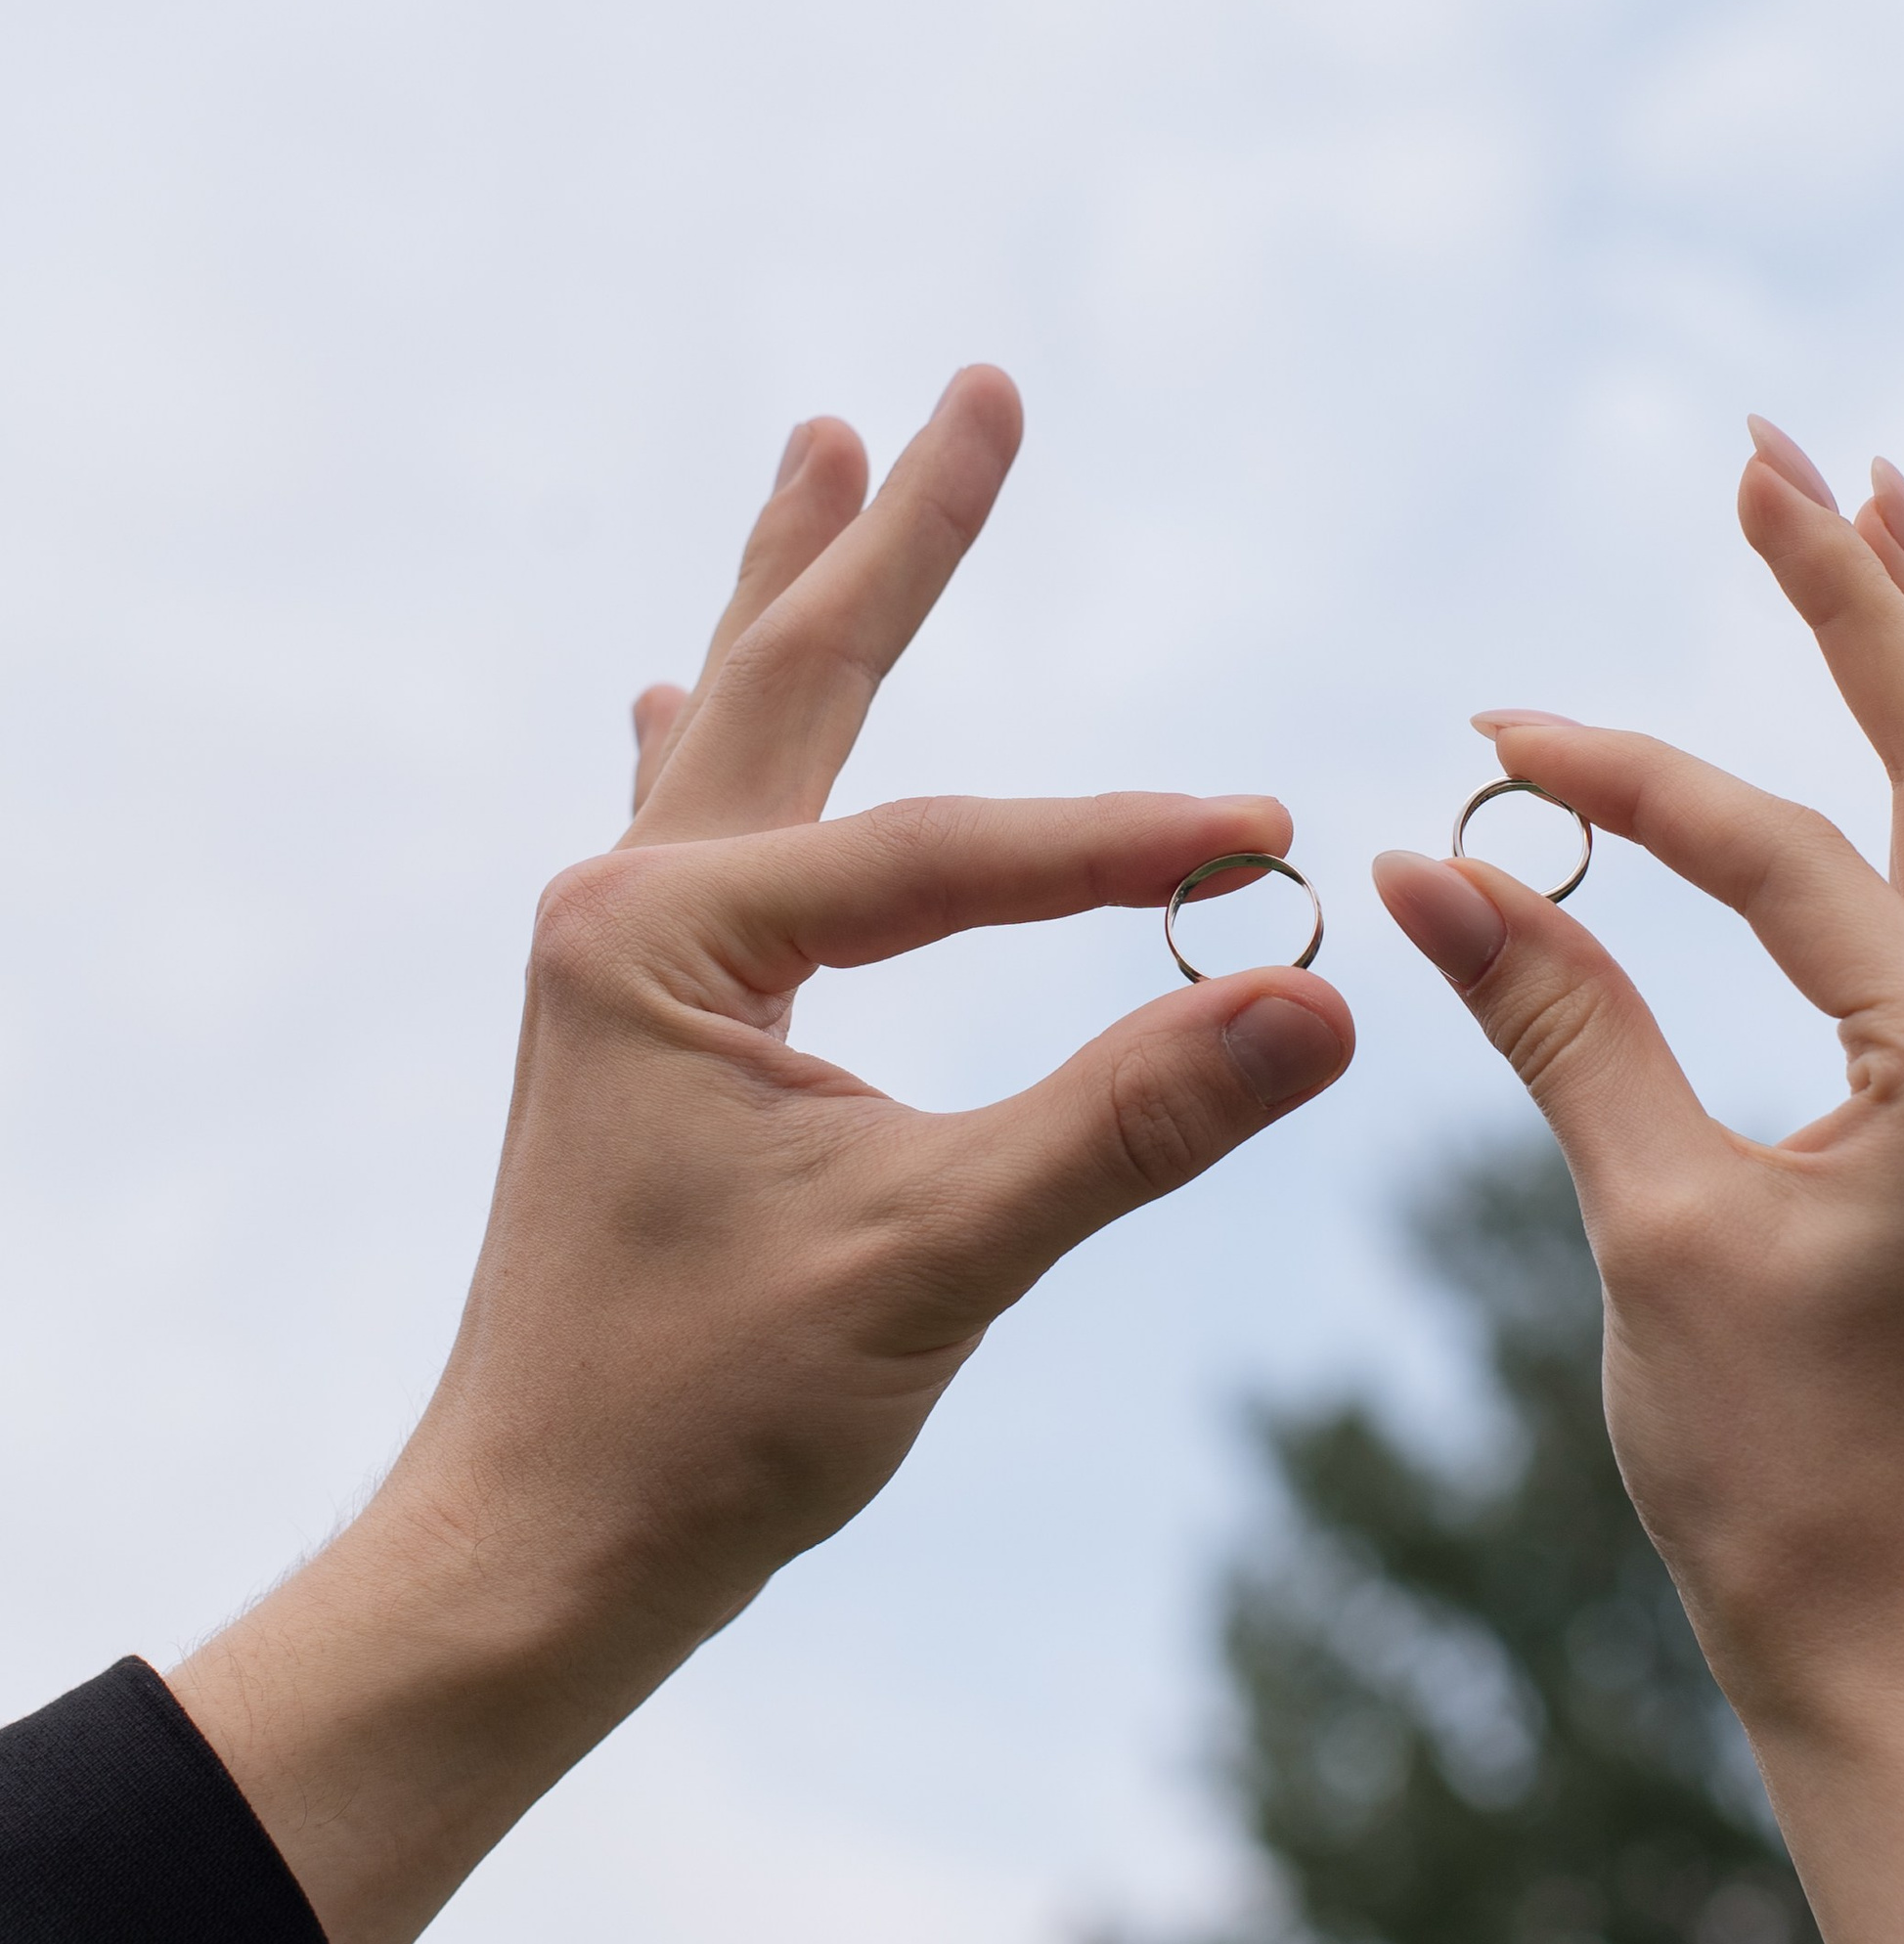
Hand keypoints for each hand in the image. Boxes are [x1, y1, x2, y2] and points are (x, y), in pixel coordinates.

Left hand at [174, 370, 1352, 1943]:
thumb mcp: (937, 1259)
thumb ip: (1129, 1117)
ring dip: (794, 596)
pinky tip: (672, 692)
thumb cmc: (705, 1419)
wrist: (536, 1555)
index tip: (1283, 836)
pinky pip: (696, 829)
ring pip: (735, 729)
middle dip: (894, 536)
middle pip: (794, 679)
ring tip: (819, 453)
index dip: (1127, 843)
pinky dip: (722, 738)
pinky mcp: (636, 1022)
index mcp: (673, 937)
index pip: (951, 856)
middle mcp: (628, 911)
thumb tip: (1327, 997)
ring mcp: (619, 960)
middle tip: (971, 388)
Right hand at [1374, 423, 1903, 1732]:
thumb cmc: (1770, 1468)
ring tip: (1878, 507)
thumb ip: (1560, 1023)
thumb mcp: (1653, 1229)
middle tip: (1776, 444)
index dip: (1622, 782)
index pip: (1781, 856)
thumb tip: (1428, 863)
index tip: (1477, 739)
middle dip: (1868, 591)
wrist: (1884, 1637)